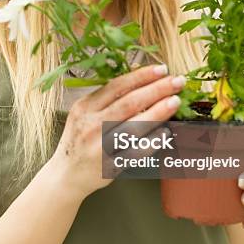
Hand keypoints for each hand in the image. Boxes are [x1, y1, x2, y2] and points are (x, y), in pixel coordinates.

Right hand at [54, 63, 184, 198]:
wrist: (66, 174)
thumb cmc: (80, 139)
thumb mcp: (84, 113)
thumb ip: (107, 98)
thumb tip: (143, 80)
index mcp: (85, 107)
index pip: (117, 86)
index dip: (141, 76)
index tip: (162, 69)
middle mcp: (91, 125)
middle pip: (129, 103)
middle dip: (156, 90)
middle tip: (177, 81)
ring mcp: (100, 147)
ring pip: (134, 127)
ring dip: (158, 112)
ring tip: (175, 102)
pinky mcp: (110, 166)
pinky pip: (135, 152)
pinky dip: (152, 141)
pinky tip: (166, 132)